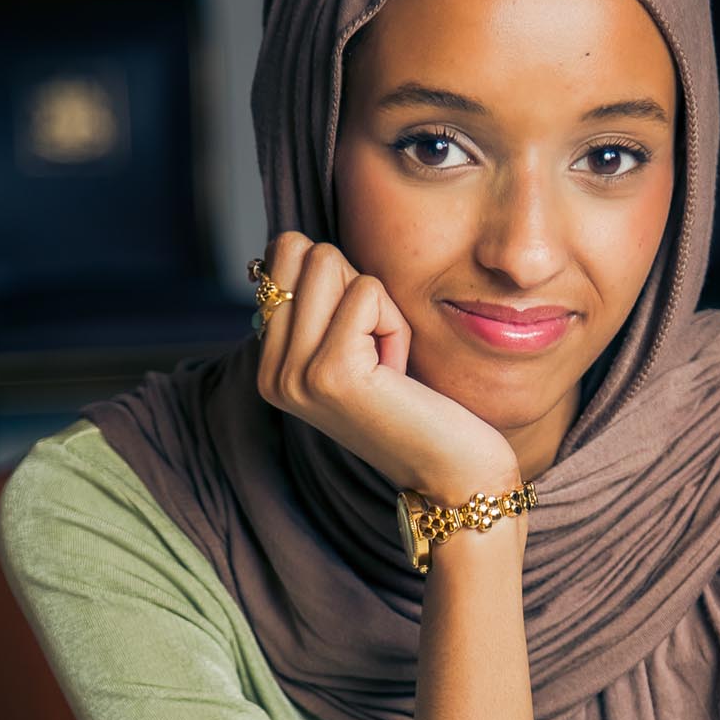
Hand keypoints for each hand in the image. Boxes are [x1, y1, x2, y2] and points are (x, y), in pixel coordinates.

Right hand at [254, 230, 522, 501]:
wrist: (451, 473)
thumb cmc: (414, 403)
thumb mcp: (352, 350)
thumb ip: (319, 307)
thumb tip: (294, 246)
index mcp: (268, 365)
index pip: (281, 255)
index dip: (338, 280)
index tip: (359, 339)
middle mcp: (271, 372)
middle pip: (302, 251)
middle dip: (355, 287)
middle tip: (376, 349)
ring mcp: (295, 374)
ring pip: (330, 264)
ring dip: (378, 307)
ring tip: (386, 363)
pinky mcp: (332, 372)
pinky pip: (367, 291)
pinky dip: (396, 324)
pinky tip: (397, 373)